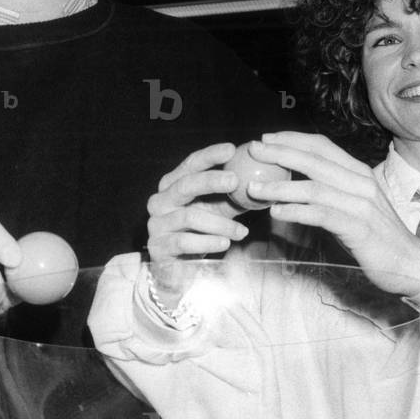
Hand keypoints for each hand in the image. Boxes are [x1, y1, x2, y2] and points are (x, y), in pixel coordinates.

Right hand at [146, 143, 248, 303]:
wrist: (179, 269)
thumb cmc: (201, 233)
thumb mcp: (219, 211)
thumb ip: (234, 195)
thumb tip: (263, 177)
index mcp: (173, 186)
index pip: (190, 165)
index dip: (209, 155)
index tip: (231, 149)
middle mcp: (160, 201)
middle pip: (185, 185)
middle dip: (211, 181)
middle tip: (236, 181)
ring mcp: (156, 224)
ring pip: (189, 216)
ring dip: (219, 223)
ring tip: (241, 231)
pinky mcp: (158, 246)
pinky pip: (184, 241)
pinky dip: (207, 242)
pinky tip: (225, 244)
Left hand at [245, 132, 419, 296]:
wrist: (411, 264)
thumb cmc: (376, 237)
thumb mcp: (354, 206)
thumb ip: (329, 193)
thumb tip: (292, 186)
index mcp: (359, 173)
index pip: (322, 146)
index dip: (292, 139)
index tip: (265, 139)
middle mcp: (361, 183)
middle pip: (315, 160)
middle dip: (280, 153)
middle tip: (253, 150)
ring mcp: (362, 204)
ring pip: (315, 187)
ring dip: (281, 186)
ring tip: (254, 189)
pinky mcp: (359, 228)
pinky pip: (322, 215)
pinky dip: (297, 212)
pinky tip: (276, 213)